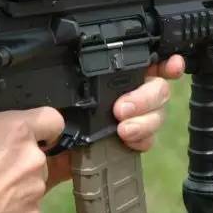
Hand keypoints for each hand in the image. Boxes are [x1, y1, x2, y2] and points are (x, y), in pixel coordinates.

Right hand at [0, 100, 63, 212]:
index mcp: (17, 131)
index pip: (53, 119)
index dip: (43, 125)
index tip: (29, 131)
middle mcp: (33, 159)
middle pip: (39, 152)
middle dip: (19, 156)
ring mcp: (35, 190)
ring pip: (32, 181)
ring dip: (15, 182)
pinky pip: (26, 207)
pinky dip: (12, 208)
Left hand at [45, 55, 184, 189]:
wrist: (41, 153)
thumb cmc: (45, 116)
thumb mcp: (57, 89)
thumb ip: (75, 75)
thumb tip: (81, 60)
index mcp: (111, 73)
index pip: (146, 59)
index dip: (165, 61)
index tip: (171, 65)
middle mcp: (127, 92)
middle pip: (157, 87)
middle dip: (145, 97)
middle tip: (121, 109)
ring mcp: (134, 118)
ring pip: (157, 113)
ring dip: (145, 120)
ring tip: (124, 129)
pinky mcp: (131, 142)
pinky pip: (149, 139)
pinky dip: (143, 139)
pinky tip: (130, 141)